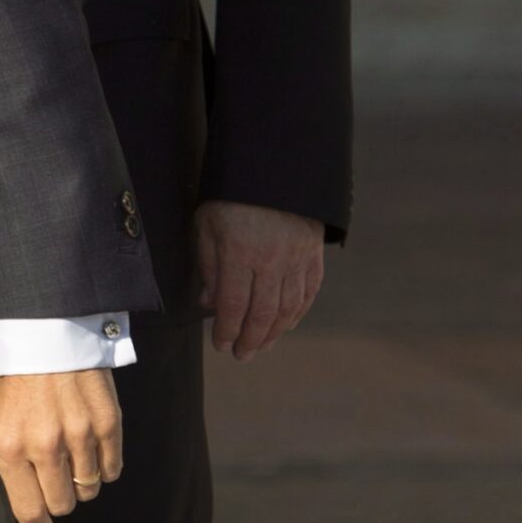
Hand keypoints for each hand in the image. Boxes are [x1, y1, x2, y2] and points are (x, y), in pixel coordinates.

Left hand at [0, 369, 121, 522]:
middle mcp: (44, 447)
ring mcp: (79, 437)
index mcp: (10, 448)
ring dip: (82, 479)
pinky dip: (104, 465)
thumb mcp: (4, 421)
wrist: (48, 334)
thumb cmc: (21, 380)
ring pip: (88, 489)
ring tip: (73, 451)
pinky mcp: (108, 425)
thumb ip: (18, 463)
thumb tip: (34, 505)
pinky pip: (112, 470)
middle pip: (62, 504)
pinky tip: (93, 446)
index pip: (28, 511)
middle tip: (56, 477)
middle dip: (60, 498)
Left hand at [195, 199, 324, 358]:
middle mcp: (271, 261)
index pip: (232, 305)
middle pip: (262, 313)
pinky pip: (308, 292)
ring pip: (288, 308)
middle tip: (241, 355)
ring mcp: (297, 259)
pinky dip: (297, 313)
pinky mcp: (314, 254)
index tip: (221, 346)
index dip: (226, 331)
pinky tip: (286, 324)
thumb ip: (209, 266)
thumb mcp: (207, 224)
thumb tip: (210, 304)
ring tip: (260, 345)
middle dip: (250, 340)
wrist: (273, 167)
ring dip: (274, 333)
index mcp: (239, 253)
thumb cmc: (231, 195)